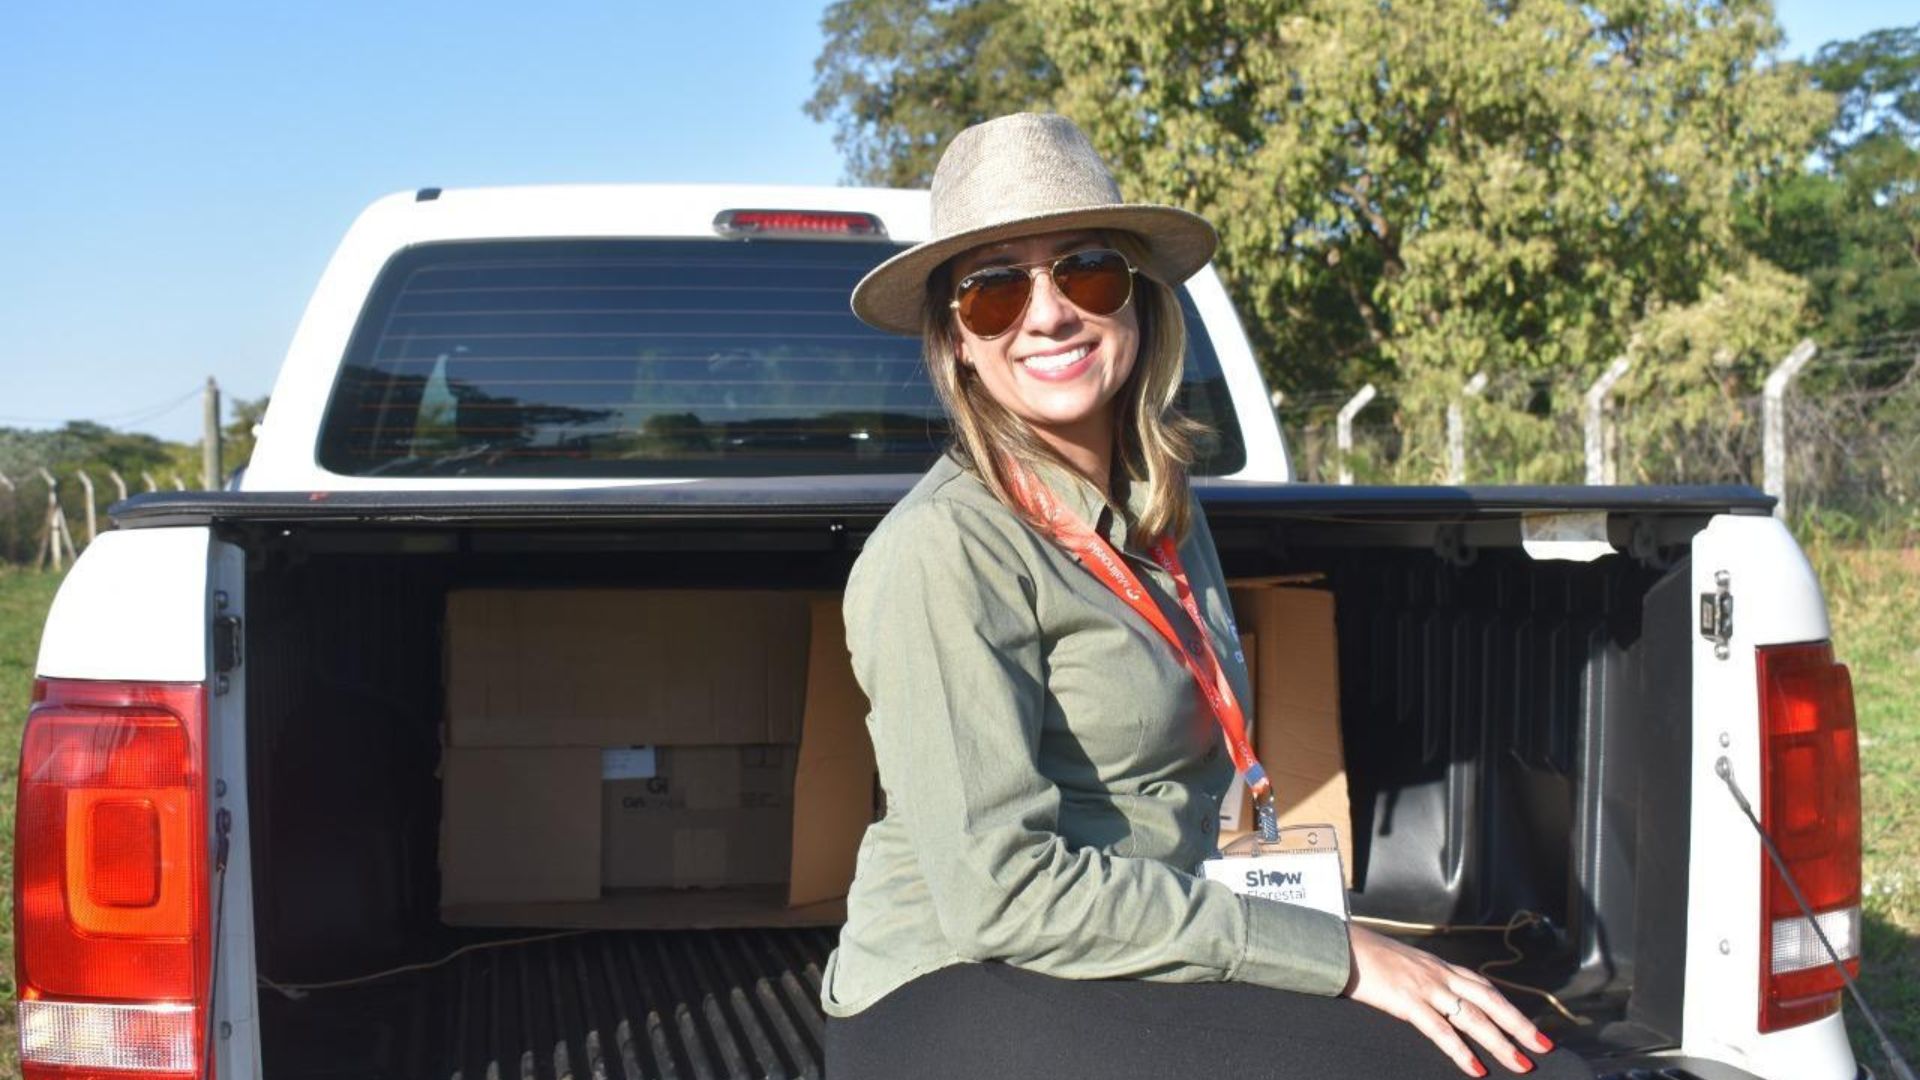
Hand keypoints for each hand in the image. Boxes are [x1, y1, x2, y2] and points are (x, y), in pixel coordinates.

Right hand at [1342, 924, 1554, 1075]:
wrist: (1341, 946)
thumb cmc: (1368, 957)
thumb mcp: (1407, 966)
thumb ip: (1426, 981)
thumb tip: (1440, 1000)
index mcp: (1441, 967)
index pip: (1486, 988)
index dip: (1511, 1008)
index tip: (1531, 1028)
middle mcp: (1440, 975)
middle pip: (1490, 1001)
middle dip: (1519, 1025)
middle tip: (1542, 1046)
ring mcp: (1426, 988)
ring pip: (1473, 1017)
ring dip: (1500, 1043)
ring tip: (1520, 1063)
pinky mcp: (1407, 1001)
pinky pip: (1440, 1030)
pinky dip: (1460, 1051)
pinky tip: (1474, 1068)